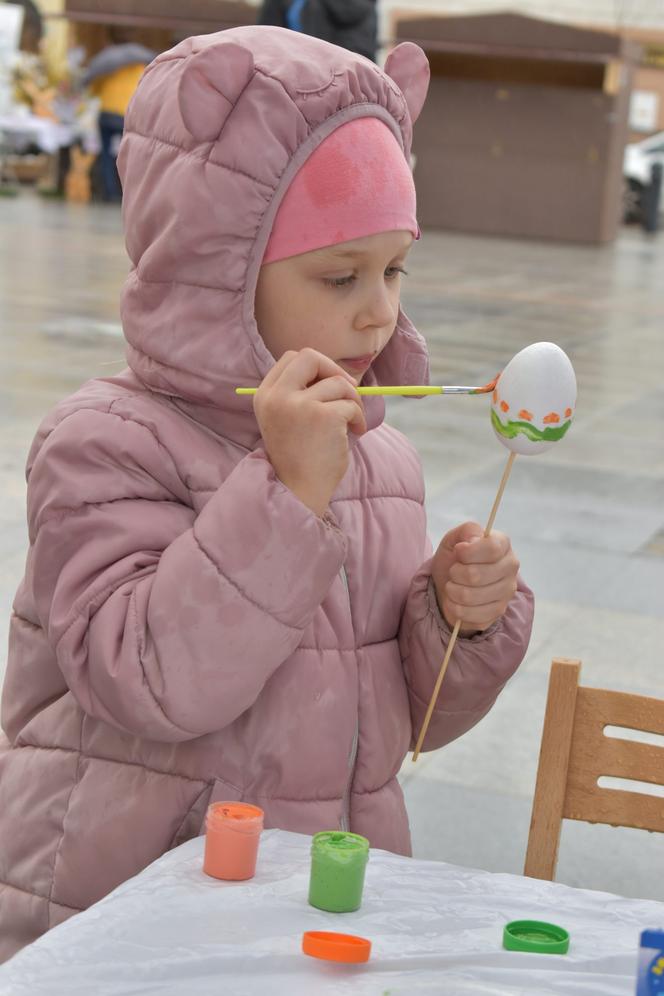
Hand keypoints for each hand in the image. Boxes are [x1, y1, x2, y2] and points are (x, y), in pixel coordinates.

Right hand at [254, 348, 366, 516]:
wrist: (298, 492)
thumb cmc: (298, 458)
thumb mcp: (286, 419)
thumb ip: (299, 394)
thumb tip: (336, 372)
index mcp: (265, 395)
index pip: (291, 358)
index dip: (315, 366)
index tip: (328, 383)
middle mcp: (278, 396)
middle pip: (310, 356)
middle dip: (335, 370)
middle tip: (348, 390)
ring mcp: (299, 405)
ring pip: (338, 383)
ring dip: (352, 400)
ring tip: (352, 422)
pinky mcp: (323, 416)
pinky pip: (351, 405)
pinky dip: (359, 418)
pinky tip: (355, 433)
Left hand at [431, 522, 519, 633]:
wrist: (451, 584)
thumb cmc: (455, 558)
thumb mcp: (455, 538)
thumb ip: (467, 531)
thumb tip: (473, 540)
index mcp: (503, 545)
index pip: (492, 548)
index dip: (468, 552)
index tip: (458, 552)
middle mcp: (510, 568)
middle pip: (476, 575)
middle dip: (455, 573)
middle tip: (453, 571)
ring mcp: (506, 592)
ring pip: (469, 596)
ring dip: (452, 590)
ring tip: (453, 585)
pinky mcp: (498, 612)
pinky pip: (469, 614)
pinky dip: (454, 607)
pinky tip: (456, 601)